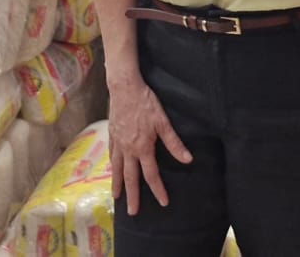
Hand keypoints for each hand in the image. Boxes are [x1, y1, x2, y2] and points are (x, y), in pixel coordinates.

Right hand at [107, 74, 191, 214]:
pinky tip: (113, 169)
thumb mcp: (163, 122)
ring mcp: (118, 143)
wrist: (124, 88)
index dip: (158, 189)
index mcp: (143, 148)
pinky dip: (113, 166)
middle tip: (132, 212)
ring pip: (118, 168)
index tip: (163, 202)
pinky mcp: (112, 135)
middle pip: (131, 177)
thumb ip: (174, 142)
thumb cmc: (145, 103)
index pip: (151, 174)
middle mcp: (128, 149)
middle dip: (132, 196)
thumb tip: (187, 159)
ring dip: (118, 184)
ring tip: (116, 197)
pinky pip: (112, 155)